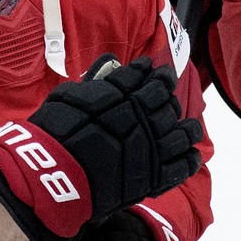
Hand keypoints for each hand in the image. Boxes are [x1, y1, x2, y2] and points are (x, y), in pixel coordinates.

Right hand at [0, 55, 203, 240]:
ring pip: (183, 133)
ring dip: (189, 127)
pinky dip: (189, 159)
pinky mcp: (153, 177)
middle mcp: (141, 119)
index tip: (155, 70)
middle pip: (166, 102)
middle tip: (168, 91)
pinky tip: (192, 154)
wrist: (49, 177)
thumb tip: (113, 62)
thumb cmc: (51, 136)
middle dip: (168, 93)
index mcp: (121, 97)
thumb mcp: (67, 97)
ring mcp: (150, 149)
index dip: (152, 72)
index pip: (145, 77)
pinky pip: (181, 167)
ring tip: (191, 126)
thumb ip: (95, 81)